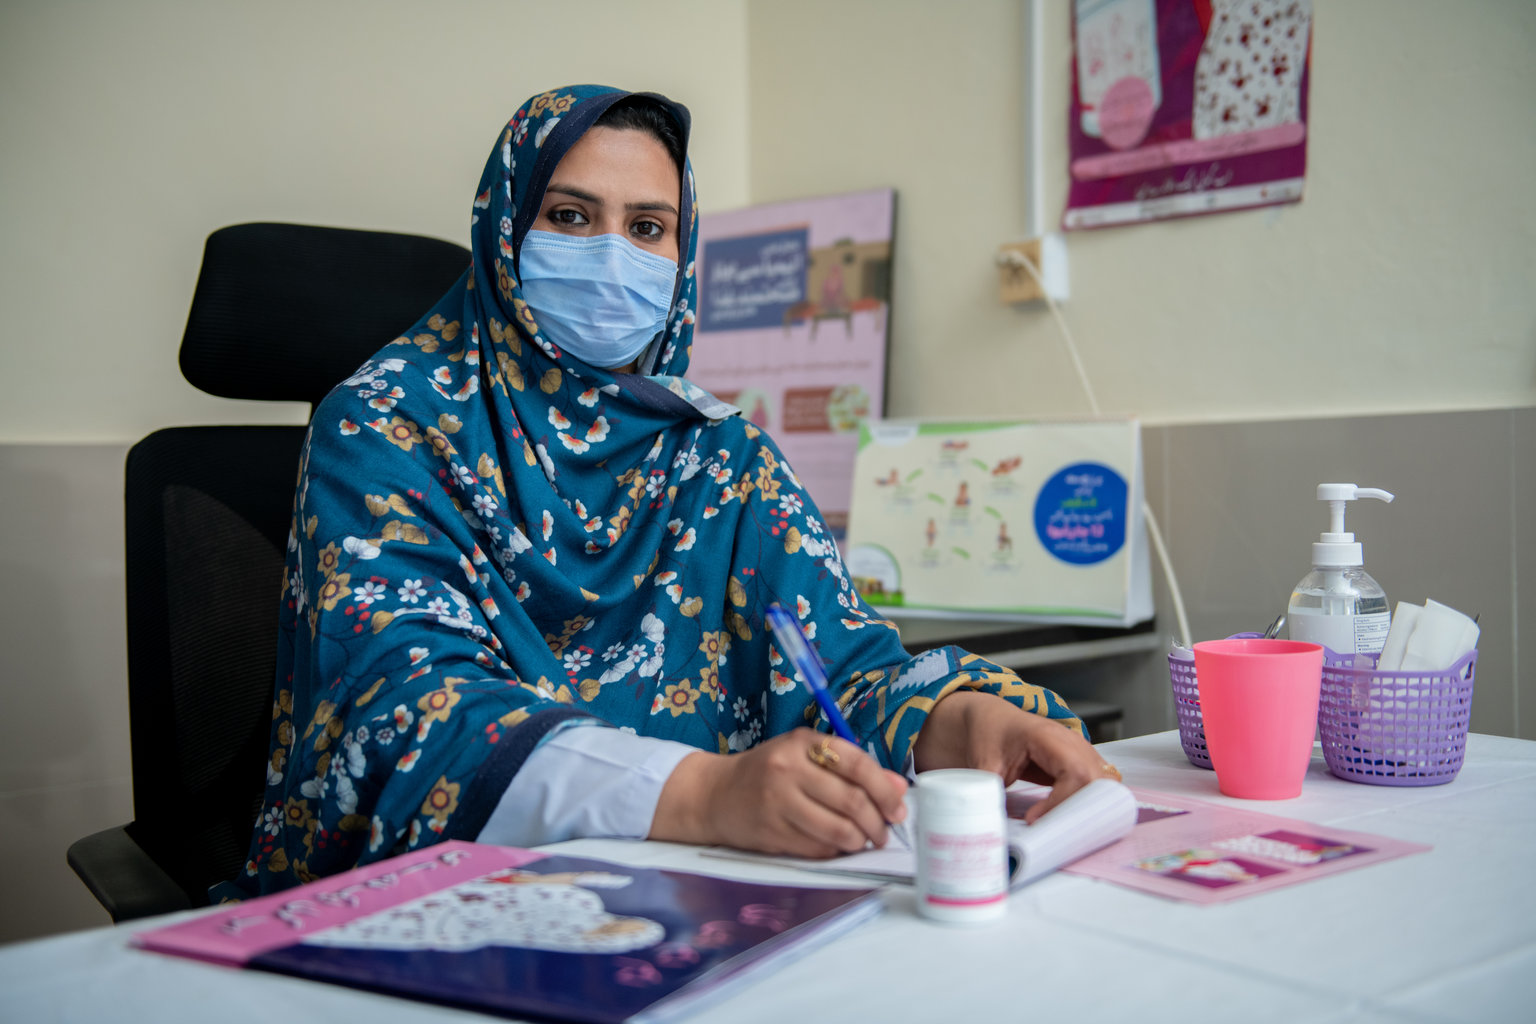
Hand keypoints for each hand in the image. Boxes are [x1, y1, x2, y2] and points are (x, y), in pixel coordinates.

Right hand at [650, 728, 908, 856]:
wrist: (714, 795)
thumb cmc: (768, 771)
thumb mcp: (806, 756)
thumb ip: (852, 768)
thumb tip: (900, 787)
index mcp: (802, 743)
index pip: (856, 764)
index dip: (885, 789)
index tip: (898, 808)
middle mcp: (788, 770)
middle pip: (851, 801)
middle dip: (878, 822)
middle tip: (885, 832)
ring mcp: (778, 804)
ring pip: (838, 830)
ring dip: (861, 841)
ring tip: (865, 841)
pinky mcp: (772, 834)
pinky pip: (819, 849)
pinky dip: (837, 851)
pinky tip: (839, 846)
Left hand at [911, 690, 1114, 823]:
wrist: (992, 719)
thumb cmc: (989, 734)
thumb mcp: (983, 763)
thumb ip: (989, 791)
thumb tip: (991, 823)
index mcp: (1047, 737)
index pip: (1075, 773)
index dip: (1061, 801)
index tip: (1034, 818)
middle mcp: (1071, 740)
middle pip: (1097, 780)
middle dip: (1079, 809)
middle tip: (1050, 826)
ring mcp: (1081, 749)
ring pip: (1104, 783)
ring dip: (1087, 807)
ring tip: (1057, 822)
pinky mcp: (1082, 760)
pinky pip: (1098, 783)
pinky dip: (1088, 802)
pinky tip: (1064, 814)